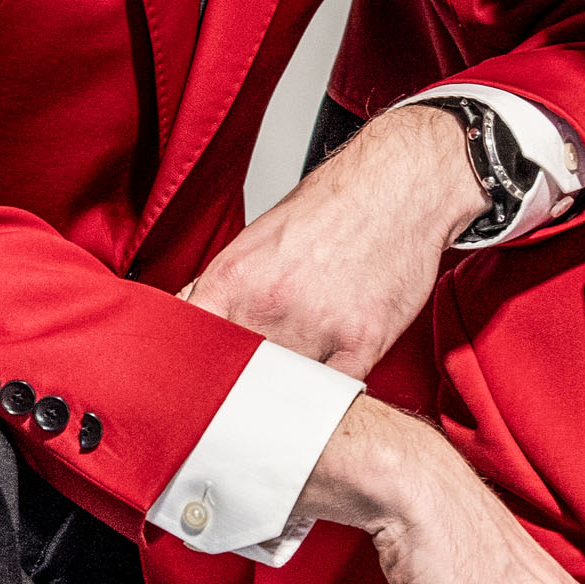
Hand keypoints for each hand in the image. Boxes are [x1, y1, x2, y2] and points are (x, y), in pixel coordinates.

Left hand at [184, 104, 484, 378]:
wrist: (397, 184)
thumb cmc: (333, 205)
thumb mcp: (258, 238)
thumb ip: (223, 287)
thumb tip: (188, 321)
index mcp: (233, 278)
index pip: (187, 348)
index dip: (187, 377)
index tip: (194, 390)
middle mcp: (268, 303)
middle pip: (235, 379)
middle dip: (240, 389)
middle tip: (248, 391)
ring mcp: (316, 324)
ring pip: (284, 391)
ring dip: (286, 393)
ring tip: (294, 384)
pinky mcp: (363, 339)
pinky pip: (335, 393)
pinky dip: (329, 398)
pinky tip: (328, 388)